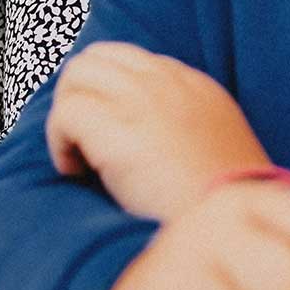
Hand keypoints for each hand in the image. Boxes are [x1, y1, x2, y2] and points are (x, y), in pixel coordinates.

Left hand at [45, 43, 271, 221]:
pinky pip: (66, 113)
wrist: (230, 232)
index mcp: (195, 86)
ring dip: (67, 114)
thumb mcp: (213, 149)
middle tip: (82, 139)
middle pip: (96, 58)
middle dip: (78, 93)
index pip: (130, 60)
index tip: (107, 130)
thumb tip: (131, 131)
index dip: (107, 93)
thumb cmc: (218, 207)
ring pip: (76, 75)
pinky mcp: (118, 127)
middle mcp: (168, 82)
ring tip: (80, 157)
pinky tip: (75, 173)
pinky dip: (59, 143)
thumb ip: (179, 125)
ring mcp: (143, 100)